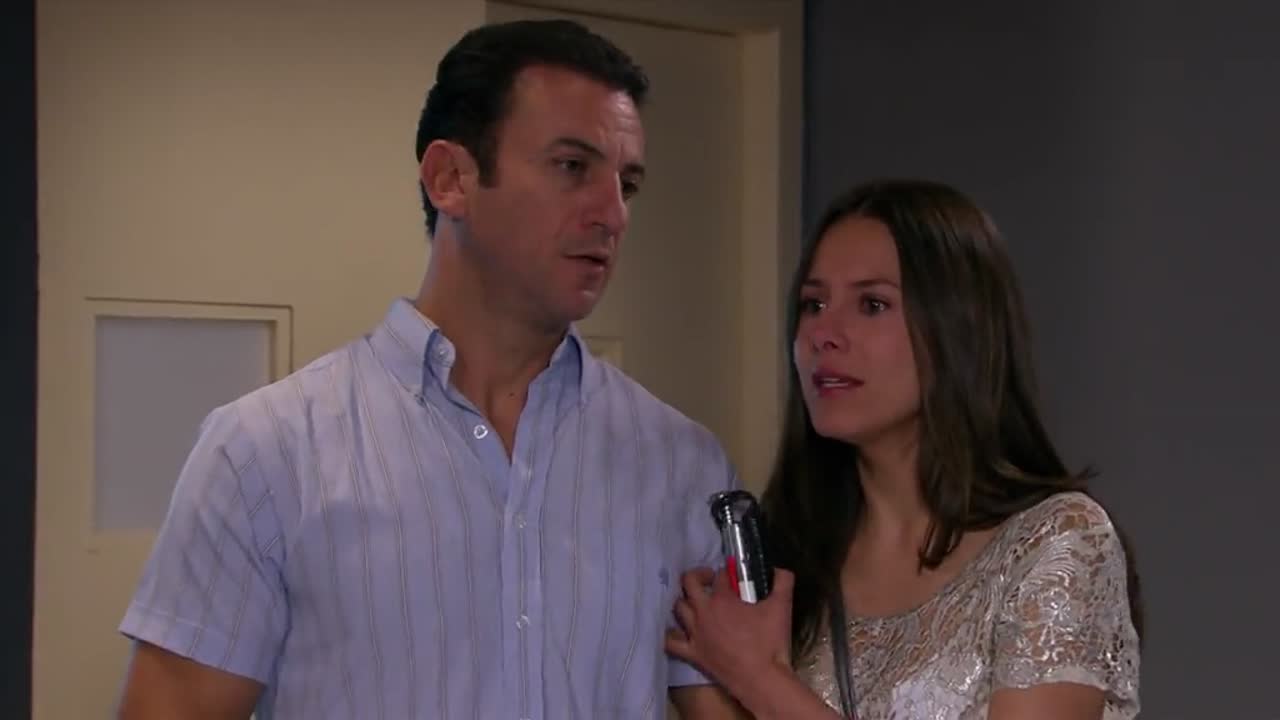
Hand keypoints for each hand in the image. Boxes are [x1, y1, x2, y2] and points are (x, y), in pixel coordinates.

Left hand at [664, 565, 795, 703]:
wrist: (761, 679)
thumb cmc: (770, 642)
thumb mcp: (782, 607)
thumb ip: (783, 583)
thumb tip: (782, 569)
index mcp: (722, 599)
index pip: (720, 576)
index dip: (726, 572)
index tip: (732, 575)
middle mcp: (703, 612)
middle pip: (689, 583)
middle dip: (698, 576)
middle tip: (710, 580)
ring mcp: (695, 633)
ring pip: (678, 608)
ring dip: (686, 600)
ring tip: (697, 602)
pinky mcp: (692, 654)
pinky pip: (671, 642)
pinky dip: (671, 634)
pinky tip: (679, 630)